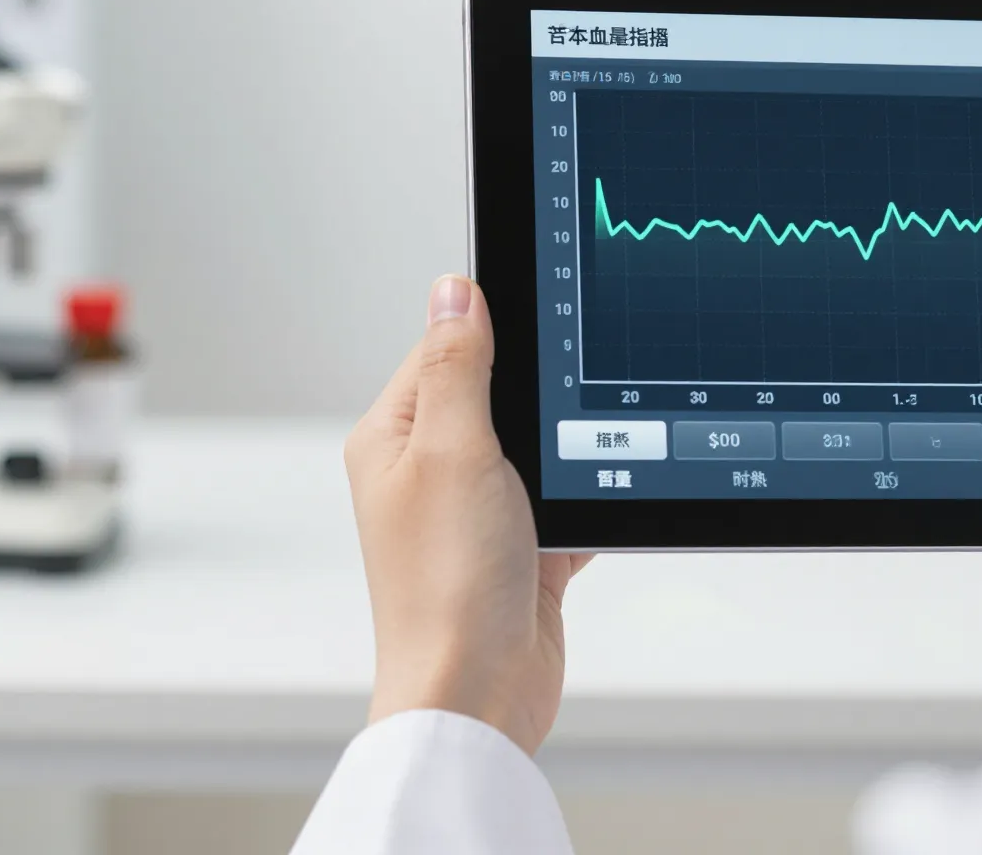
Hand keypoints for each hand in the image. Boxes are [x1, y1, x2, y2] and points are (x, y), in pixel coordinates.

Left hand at [343, 275, 590, 754]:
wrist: (479, 693)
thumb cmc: (446, 588)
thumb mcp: (455, 451)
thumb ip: (458, 366)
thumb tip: (454, 289)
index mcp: (394, 438)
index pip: (444, 348)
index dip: (495, 335)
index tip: (546, 324)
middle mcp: (429, 471)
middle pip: (501, 395)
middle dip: (544, 404)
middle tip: (562, 417)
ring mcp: (475, 512)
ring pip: (542, 449)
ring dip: (570, 460)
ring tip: (562, 487)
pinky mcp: (521, 550)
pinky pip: (568, 504)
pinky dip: (587, 510)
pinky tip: (587, 521)